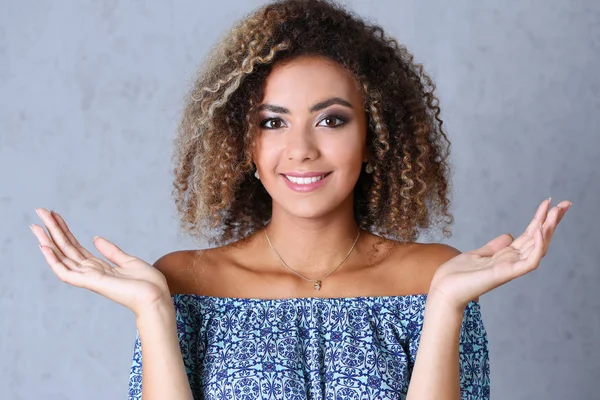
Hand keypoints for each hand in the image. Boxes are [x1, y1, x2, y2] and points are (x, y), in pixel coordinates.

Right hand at [31, 208, 171, 316]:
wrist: (156, 297)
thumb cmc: (147, 283)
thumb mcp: (128, 261)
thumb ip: (111, 251)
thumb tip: (95, 238)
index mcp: (99, 267)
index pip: (75, 246)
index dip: (64, 230)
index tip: (55, 215)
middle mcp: (90, 272)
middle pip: (66, 248)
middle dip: (52, 230)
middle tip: (40, 211)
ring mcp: (89, 278)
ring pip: (62, 257)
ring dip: (48, 241)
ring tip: (36, 225)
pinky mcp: (91, 283)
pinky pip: (66, 273)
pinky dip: (53, 260)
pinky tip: (44, 246)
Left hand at [429, 198, 571, 309]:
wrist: (443, 290)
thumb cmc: (457, 275)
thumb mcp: (477, 254)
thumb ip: (494, 247)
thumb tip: (509, 236)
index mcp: (506, 256)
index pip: (529, 235)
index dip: (540, 219)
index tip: (550, 203)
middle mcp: (512, 261)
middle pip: (538, 239)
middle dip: (552, 221)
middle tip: (566, 203)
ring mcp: (510, 268)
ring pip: (538, 248)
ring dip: (549, 230)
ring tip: (556, 212)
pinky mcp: (505, 274)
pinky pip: (528, 262)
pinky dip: (536, 247)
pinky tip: (539, 230)